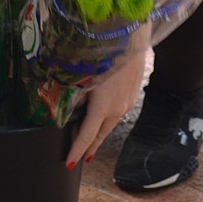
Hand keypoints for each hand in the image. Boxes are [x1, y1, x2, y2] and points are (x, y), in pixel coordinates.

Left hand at [65, 49, 147, 169]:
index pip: (86, 136)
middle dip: (90, 146)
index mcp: (103, 108)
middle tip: (82, 157)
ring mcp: (128, 101)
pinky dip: (108, 116)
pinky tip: (103, 112)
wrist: (131, 37)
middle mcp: (118, 109)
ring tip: (90, 138)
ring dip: (100, 131)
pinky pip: (118, 110)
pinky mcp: (133, 92)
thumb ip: (73, 95)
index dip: (77, 151)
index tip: (70, 163)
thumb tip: (69, 108)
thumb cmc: (104, 53)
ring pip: (110, 122)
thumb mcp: (81, 75)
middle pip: (101, 134)